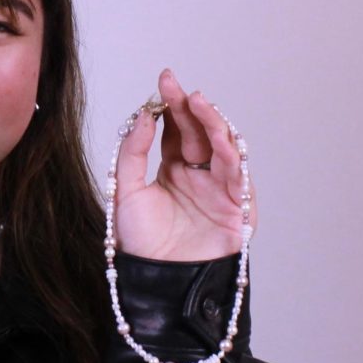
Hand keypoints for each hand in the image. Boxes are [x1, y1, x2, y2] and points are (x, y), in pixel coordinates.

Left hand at [113, 69, 255, 261]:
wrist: (157, 281)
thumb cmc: (142, 244)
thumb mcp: (125, 192)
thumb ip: (132, 153)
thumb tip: (142, 116)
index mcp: (173, 171)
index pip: (176, 129)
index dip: (171, 105)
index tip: (164, 81)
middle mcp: (198, 175)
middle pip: (199, 132)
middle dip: (190, 107)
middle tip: (176, 86)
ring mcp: (219, 188)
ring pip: (222, 146)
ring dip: (212, 122)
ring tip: (198, 102)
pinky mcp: (237, 205)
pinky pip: (237, 173)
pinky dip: (230, 153)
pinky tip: (217, 136)